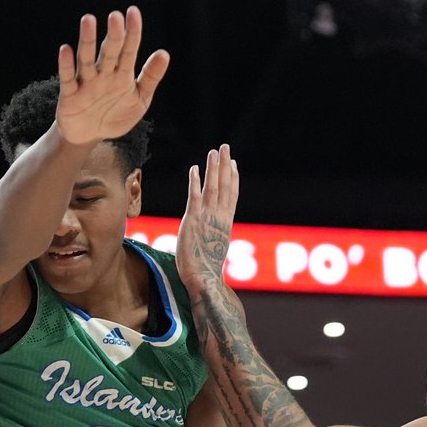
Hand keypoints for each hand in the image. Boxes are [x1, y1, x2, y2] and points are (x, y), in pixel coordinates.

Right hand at [56, 6, 170, 146]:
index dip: (132, 32)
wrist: (90, 136)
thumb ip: (150, 77)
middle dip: (113, 36)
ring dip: (87, 41)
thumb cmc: (116, 114)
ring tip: (89, 20)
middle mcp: (104, 74)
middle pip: (109, 52)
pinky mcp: (70, 94)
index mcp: (122, 74)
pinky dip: (66, 65)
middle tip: (115, 16)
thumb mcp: (140, 99)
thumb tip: (164, 53)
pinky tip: (66, 49)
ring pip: (87, 59)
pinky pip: (68, 78)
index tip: (133, 12)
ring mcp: (86, 82)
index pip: (129, 50)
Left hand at [177, 144, 238, 287]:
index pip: (231, 195)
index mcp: (226, 223)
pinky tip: (195, 168)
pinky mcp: (193, 220)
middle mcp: (219, 217)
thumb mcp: (213, 248)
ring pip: (213, 187)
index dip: (233, 178)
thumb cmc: (205, 270)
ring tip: (214, 152)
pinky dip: (196, 181)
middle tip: (225, 148)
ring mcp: (207, 217)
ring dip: (213, 168)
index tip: (233, 164)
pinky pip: (195, 196)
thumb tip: (210, 237)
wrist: (203, 279)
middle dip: (225, 165)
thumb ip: (213, 237)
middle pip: (224, 186)